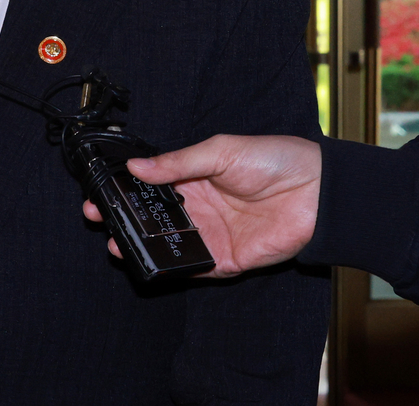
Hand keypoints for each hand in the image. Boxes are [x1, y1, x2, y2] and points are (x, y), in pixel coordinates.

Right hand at [81, 134, 321, 277]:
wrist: (318, 192)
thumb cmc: (274, 160)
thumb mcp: (220, 151)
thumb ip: (178, 162)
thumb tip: (136, 167)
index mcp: (195, 176)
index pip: (152, 184)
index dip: (126, 188)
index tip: (100, 190)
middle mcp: (200, 206)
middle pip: (154, 217)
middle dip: (125, 217)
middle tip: (99, 216)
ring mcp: (212, 234)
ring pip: (168, 244)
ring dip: (142, 245)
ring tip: (115, 241)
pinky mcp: (227, 259)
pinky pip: (194, 268)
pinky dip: (173, 268)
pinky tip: (150, 263)